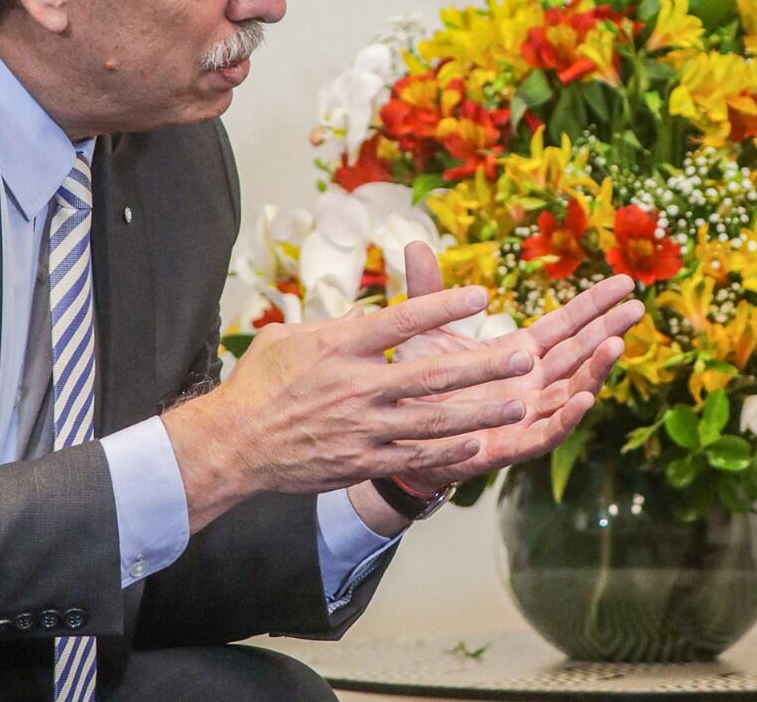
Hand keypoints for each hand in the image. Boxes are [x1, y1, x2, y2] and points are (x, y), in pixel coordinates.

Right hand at [163, 285, 541, 531]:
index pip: (401, 321)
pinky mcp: (361, 460)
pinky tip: (478, 444)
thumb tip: (369, 315)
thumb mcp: (291, 338)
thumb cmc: (261, 383)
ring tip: (517, 404)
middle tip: (523, 357)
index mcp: (341, 346)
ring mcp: (363, 428)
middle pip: (432, 374)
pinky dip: (448, 452)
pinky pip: (414, 456)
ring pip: (434, 420)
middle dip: (482, 367)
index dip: (442, 307)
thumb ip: (337, 325)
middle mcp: (358, 386)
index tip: (480, 296)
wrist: (233, 444)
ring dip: (480, 412)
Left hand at [390, 241, 641, 493]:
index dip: (594, 304)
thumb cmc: (418, 384)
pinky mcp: (511, 446)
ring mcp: (525, 415)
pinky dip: (568, 417)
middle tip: (638, 307)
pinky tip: (585, 399)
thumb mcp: (424, 332)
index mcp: (519, 353)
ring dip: (596, 370)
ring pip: (571, 391)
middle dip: (608, 330)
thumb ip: (428, 291)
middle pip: (578, 353)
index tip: (624, 282)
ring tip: (617, 344)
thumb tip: (414, 244)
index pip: (565, 324)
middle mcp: (531, 383)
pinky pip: (547, 432)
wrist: (394, 437)